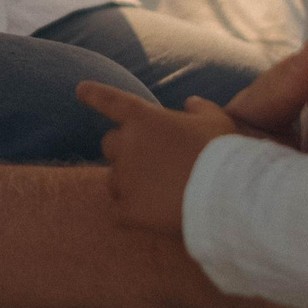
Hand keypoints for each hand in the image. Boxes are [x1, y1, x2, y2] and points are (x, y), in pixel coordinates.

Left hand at [76, 40, 307, 231]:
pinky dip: (130, 213)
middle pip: (110, 145)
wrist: (227, 196)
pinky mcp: (127, 210)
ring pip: (115, 180)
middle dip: (125, 150)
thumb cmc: (224, 153)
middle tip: (152, 163)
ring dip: (129, 183)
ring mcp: (124, 178)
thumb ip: (200, 108)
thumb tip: (190, 103)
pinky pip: (117, 210)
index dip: (94, 95)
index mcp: (143, 119)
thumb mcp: (217, 120)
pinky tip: (150, 217)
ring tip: (162, 193)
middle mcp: (126, 145)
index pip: (111, 101)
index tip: (80, 90)